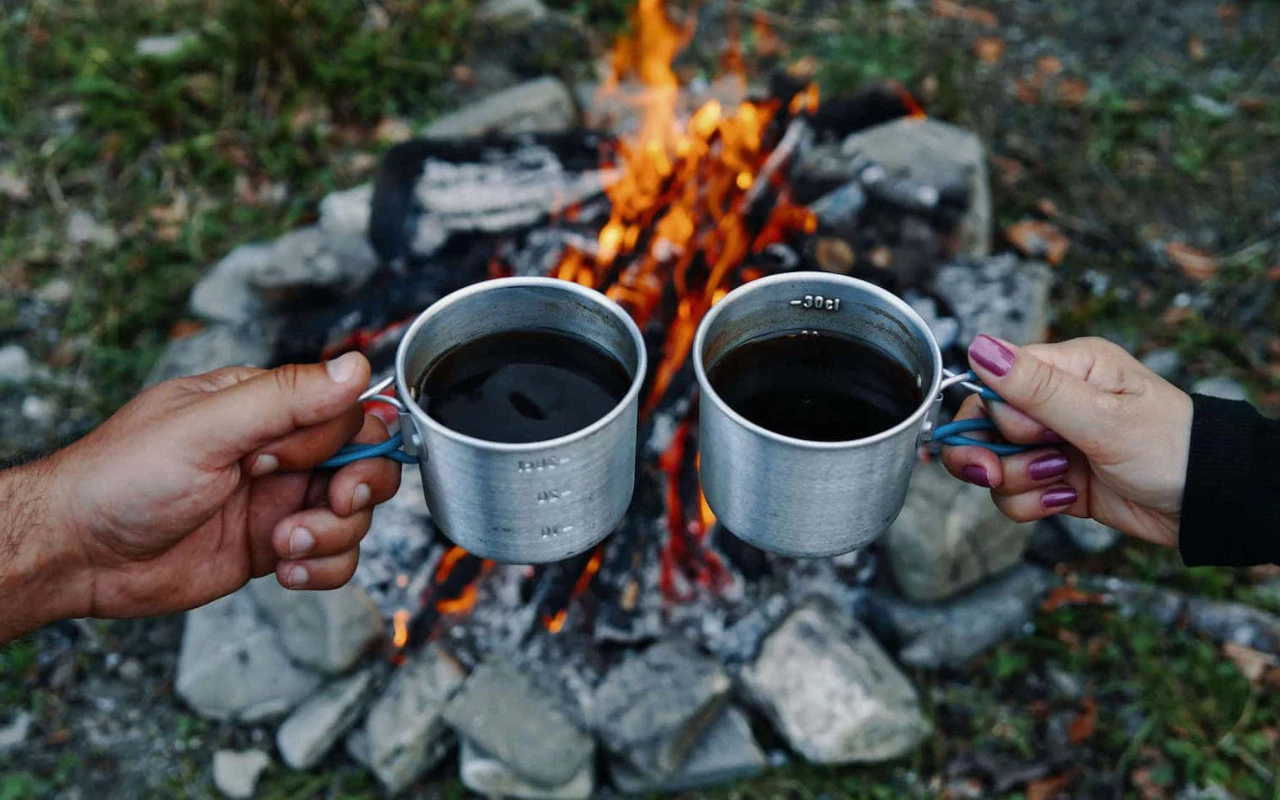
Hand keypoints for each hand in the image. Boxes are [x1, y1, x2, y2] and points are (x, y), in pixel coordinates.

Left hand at [47, 352, 400, 619]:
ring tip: (283, 544)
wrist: (78, 555)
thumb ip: (286, 398)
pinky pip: (334, 557)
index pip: (346, 412)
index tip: (292, 461)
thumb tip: (355, 369)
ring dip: (332, 535)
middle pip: (365, 461)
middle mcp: (278, 451)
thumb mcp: (207, 428)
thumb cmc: (122, 479)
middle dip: (358, 488)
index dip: (337, 441)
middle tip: (326, 503)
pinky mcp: (275, 547)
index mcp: (264, 407)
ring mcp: (278, 500)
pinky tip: (284, 568)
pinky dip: (323, 568)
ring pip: (355, 514)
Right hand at [940, 335, 1192, 546]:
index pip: (993, 382)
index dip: (992, 413)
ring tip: (1059, 481)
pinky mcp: (1055, 479)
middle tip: (997, 474)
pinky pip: (1014, 493)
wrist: (1208, 504)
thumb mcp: (1102, 416)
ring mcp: (1053, 443)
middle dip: (989, 455)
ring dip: (1017, 482)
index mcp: (1068, 369)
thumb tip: (979, 346)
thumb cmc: (1172, 448)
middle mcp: (1054, 403)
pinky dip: (1031, 504)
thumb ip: (1035, 388)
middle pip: (983, 425)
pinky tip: (1067, 499)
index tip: (1016, 436)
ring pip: (995, 464)